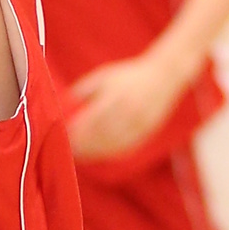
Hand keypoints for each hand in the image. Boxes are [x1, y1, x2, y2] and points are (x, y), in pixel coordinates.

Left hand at [67, 52, 182, 160]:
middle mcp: (129, 111)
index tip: (65, 136)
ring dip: (95, 152)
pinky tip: (99, 153)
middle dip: (84, 144)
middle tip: (70, 149)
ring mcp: (139, 123)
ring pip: (113, 144)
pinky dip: (110, 153)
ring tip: (81, 154)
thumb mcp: (104, 76)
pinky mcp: (146, 131)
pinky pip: (126, 147)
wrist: (163, 76)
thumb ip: (83, 89)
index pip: (92, 120)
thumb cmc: (128, 75)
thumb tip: (64, 105)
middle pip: (102, 135)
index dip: (78, 131)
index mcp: (117, 96)